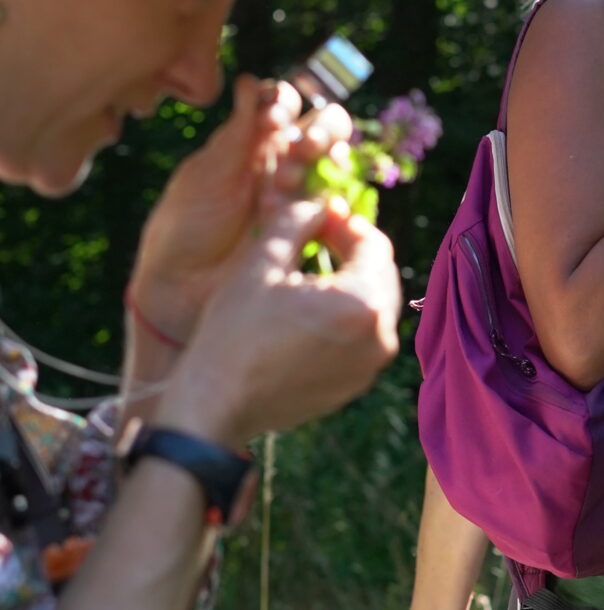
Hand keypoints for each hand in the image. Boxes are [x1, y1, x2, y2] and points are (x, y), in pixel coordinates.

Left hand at [129, 77, 353, 343]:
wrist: (181, 292)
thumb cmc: (182, 230)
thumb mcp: (203, 175)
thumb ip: (236, 134)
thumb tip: (252, 82)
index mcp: (249, 143)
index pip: (285, 103)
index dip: (287, 101)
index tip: (274, 116)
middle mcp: (280, 164)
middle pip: (323, 125)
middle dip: (319, 129)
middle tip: (299, 149)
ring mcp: (300, 198)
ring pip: (335, 161)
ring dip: (321, 164)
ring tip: (286, 186)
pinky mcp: (314, 230)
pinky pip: (340, 204)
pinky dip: (329, 200)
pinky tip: (299, 211)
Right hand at [161, 191, 401, 445]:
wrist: (216, 405)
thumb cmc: (234, 332)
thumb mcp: (261, 262)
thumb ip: (298, 220)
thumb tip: (324, 204)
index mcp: (362, 303)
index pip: (374, 244)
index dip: (346, 222)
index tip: (319, 215)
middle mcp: (380, 337)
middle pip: (381, 273)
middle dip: (352, 251)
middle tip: (317, 237)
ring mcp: (372, 364)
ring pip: (374, 304)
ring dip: (350, 281)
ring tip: (311, 271)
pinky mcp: (358, 383)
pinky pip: (364, 335)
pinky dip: (346, 315)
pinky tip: (310, 309)